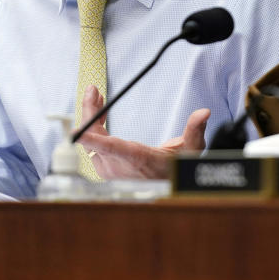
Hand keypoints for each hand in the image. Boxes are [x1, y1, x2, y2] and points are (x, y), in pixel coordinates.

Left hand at [77, 86, 209, 178]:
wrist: (167, 189)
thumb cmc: (177, 169)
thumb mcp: (191, 150)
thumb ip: (195, 129)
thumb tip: (204, 112)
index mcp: (136, 159)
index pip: (110, 147)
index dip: (90, 138)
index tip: (74, 131)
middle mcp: (118, 165)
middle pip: (93, 137)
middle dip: (89, 111)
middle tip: (92, 90)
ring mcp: (109, 168)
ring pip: (90, 140)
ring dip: (90, 117)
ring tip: (95, 95)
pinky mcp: (105, 167)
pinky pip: (92, 144)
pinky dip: (92, 127)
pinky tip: (99, 114)